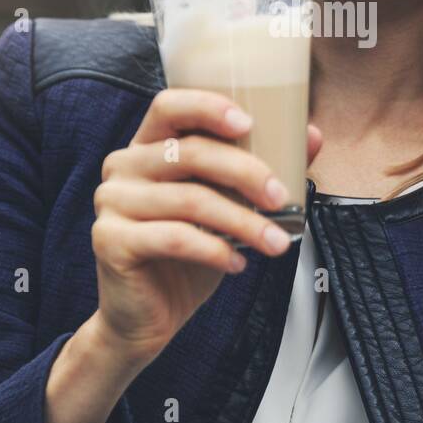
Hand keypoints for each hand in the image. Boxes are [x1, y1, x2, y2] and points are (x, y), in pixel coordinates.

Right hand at [90, 88, 323, 366]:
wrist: (147, 316)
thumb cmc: (188, 253)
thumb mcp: (226, 205)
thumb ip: (261, 169)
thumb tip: (312, 136)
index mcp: (147, 145)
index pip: (169, 105)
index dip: (208, 107)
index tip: (249, 124)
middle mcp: (123, 166)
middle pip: (188, 153)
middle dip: (245, 172)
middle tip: (283, 197)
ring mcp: (111, 202)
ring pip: (189, 200)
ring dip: (243, 222)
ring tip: (276, 241)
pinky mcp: (110, 240)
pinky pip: (173, 238)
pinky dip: (215, 250)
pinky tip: (237, 263)